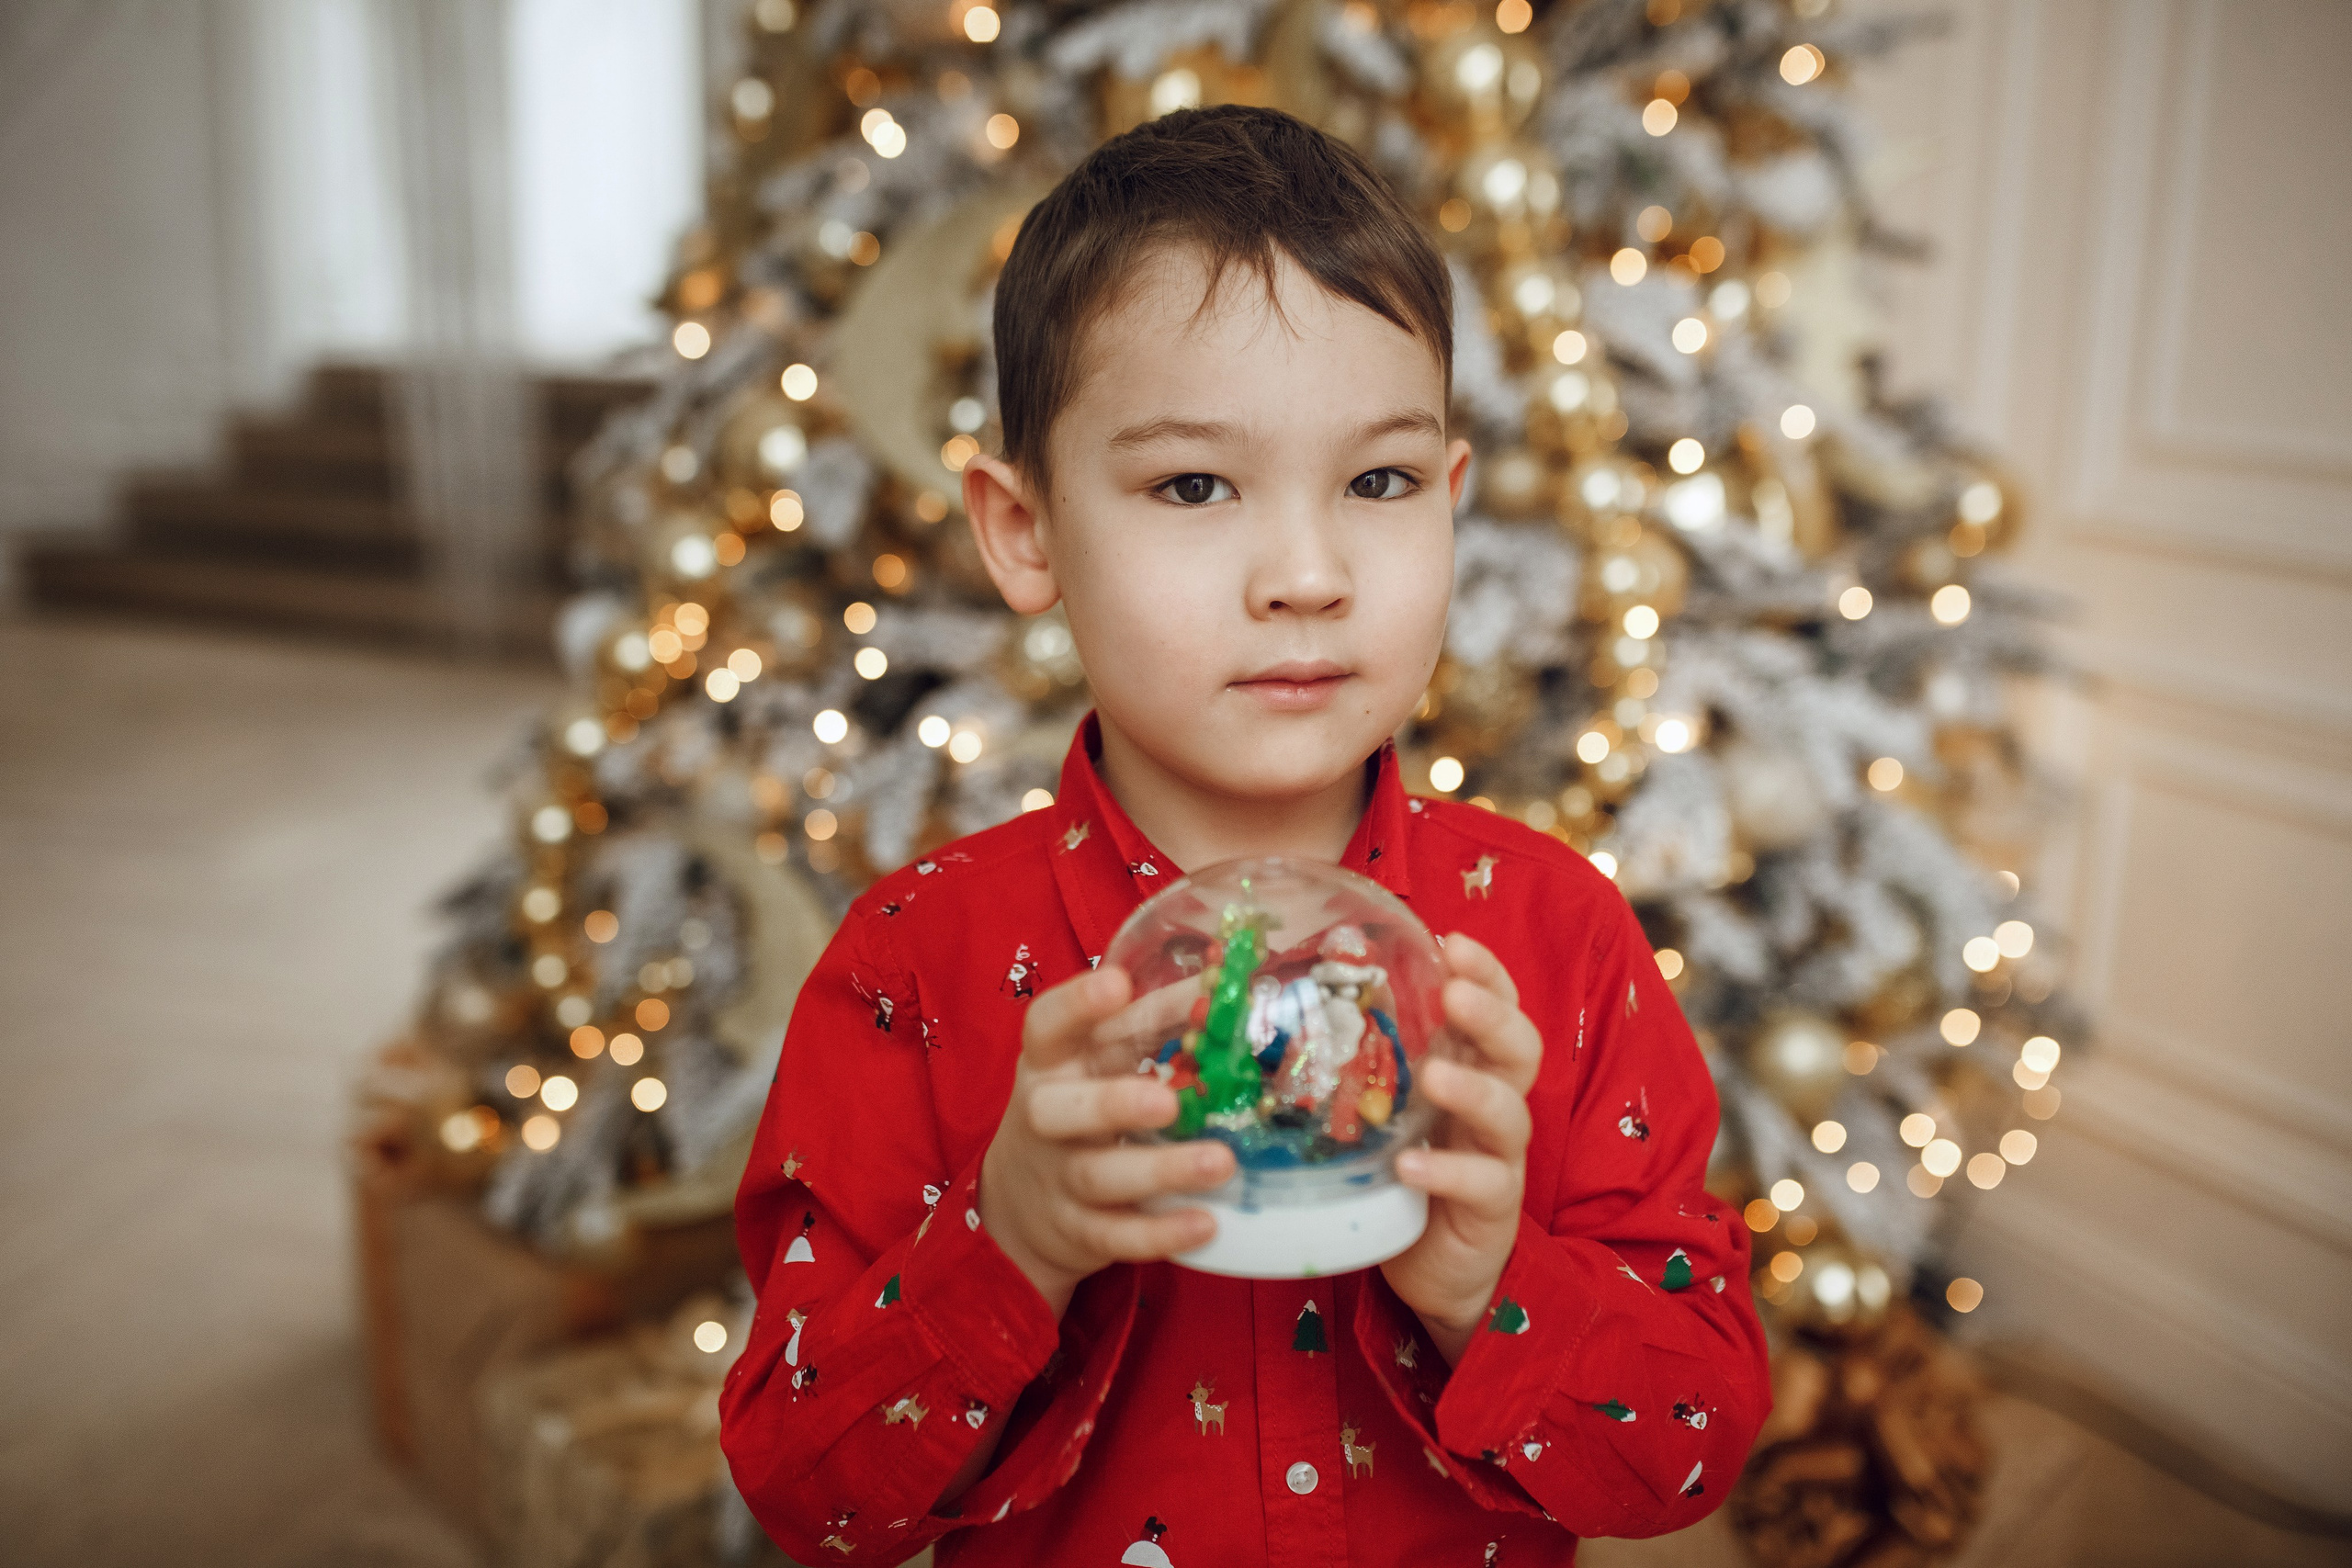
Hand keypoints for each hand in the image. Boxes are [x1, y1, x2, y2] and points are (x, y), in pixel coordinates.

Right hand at [978, 966, 1237, 1317]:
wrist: (1022, 1205)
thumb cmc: (1080, 1107)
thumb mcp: (1096, 1062)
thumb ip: (1149, 1024)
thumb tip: (1227, 979)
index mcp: (1050, 1064)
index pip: (1047, 1026)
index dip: (1077, 1004)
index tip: (1117, 984)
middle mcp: (1045, 1119)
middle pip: (1062, 1111)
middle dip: (1114, 1104)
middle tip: (1169, 1101)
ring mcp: (1058, 1180)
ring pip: (1100, 1176)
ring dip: (1161, 1169)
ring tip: (1222, 1162)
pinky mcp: (1079, 1232)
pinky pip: (1117, 1237)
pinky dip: (1161, 1232)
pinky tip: (1207, 1223)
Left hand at [1380, 933, 1543, 1363]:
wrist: (1433, 1265)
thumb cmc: (1401, 1168)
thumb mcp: (1383, 1105)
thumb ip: (1363, 1059)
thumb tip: (1292, 996)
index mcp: (1470, 1067)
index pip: (1496, 1006)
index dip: (1485, 972)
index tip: (1453, 941)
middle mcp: (1493, 1104)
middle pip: (1518, 1047)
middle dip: (1492, 1014)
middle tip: (1455, 995)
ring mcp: (1497, 1156)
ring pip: (1509, 1112)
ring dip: (1473, 1089)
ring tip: (1434, 1077)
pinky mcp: (1491, 1208)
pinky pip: (1482, 1183)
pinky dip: (1447, 1172)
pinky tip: (1409, 1166)